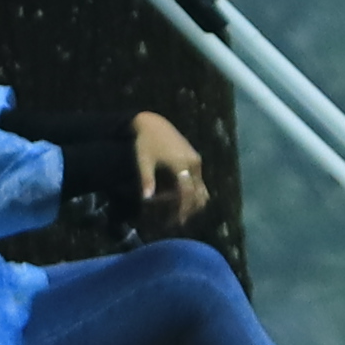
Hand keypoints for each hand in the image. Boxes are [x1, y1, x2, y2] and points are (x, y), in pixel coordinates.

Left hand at [130, 112, 211, 229]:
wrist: (153, 123)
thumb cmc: (146, 142)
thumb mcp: (144, 161)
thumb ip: (146, 179)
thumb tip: (146, 199)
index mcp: (181, 163)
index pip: (187, 191)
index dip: (183, 208)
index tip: (177, 220)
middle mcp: (193, 162)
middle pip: (198, 192)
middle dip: (189, 208)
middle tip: (178, 221)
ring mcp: (196, 160)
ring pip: (201, 187)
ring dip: (192, 201)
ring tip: (180, 212)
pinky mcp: (195, 159)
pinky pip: (198, 180)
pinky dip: (191, 191)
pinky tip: (179, 197)